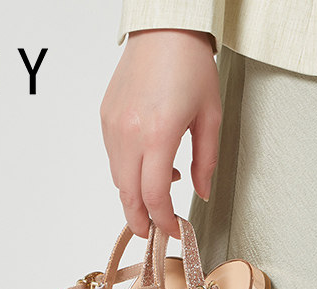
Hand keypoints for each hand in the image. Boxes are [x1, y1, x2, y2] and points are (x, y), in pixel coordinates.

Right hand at [100, 28, 221, 238]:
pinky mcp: (105, 118)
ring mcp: (113, 126)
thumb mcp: (210, 117)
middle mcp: (129, 133)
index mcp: (158, 134)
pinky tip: (151, 161)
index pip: (154, 196)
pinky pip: (114, 158)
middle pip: (128, 196)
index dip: (163, 221)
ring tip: (163, 186)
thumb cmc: (190, 65)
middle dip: (140, 221)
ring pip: (119, 179)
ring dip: (137, 194)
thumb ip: (206, 161)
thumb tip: (201, 192)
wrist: (164, 28)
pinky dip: (129, 171)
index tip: (173, 230)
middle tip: (154, 232)